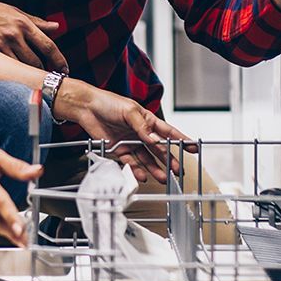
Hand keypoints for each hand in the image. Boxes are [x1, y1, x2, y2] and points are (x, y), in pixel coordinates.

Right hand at [0, 0, 67, 71]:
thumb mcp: (14, 11)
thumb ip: (36, 22)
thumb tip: (56, 27)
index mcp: (23, 23)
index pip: (48, 45)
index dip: (59, 60)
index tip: (65, 70)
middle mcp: (14, 34)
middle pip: (35, 61)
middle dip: (43, 72)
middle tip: (47, 78)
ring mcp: (0, 44)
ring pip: (20, 68)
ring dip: (26, 75)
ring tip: (31, 80)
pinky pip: (5, 68)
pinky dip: (11, 74)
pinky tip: (13, 77)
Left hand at [55, 79, 193, 183]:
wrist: (87, 108)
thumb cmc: (108, 102)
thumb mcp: (129, 111)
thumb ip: (143, 127)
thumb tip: (155, 140)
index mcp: (147, 120)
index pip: (168, 132)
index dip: (181, 140)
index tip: (193, 148)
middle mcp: (141, 133)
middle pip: (158, 149)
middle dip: (169, 160)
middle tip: (178, 170)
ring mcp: (131, 143)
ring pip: (146, 159)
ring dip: (155, 168)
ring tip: (163, 178)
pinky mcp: (119, 150)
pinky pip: (131, 163)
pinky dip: (137, 170)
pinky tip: (144, 176)